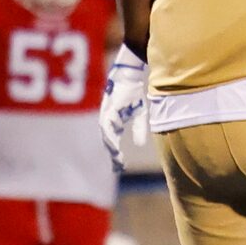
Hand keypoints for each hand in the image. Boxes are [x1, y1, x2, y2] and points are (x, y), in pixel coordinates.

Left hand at [97, 45, 146, 164]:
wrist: (130, 76)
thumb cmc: (133, 94)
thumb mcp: (139, 114)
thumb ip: (139, 129)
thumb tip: (139, 145)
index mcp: (113, 124)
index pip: (112, 143)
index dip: (116, 155)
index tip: (120, 168)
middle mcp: (107, 121)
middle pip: (107, 141)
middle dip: (113, 154)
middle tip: (118, 166)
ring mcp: (106, 114)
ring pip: (106, 134)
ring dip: (111, 146)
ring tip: (117, 157)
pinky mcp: (108, 108)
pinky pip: (108, 123)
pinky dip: (111, 132)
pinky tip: (116, 139)